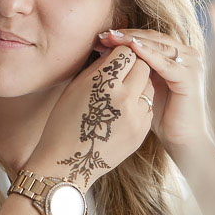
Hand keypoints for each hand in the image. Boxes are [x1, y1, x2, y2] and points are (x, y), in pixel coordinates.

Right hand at [26, 45, 153, 190]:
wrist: (69, 162)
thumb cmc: (65, 121)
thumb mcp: (76, 87)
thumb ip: (99, 67)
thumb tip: (114, 51)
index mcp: (104, 83)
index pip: (126, 52)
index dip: (120, 51)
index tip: (113, 56)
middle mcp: (124, 98)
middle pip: (143, 66)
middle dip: (133, 65)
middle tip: (120, 71)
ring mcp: (136, 117)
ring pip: (149, 86)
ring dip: (138, 84)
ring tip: (121, 92)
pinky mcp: (142, 132)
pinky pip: (147, 107)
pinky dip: (138, 104)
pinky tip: (122, 111)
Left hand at [98, 29, 207, 153]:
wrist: (182, 138)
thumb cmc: (161, 114)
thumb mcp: (146, 84)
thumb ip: (136, 67)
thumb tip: (109, 50)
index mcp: (177, 54)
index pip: (148, 37)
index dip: (125, 35)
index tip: (102, 36)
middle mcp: (187, 54)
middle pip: (152, 38)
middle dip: (126, 35)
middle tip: (104, 34)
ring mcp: (191, 64)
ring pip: (157, 46)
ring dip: (133, 41)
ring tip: (113, 38)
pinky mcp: (189, 77)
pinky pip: (165, 63)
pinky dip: (148, 54)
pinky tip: (132, 48)